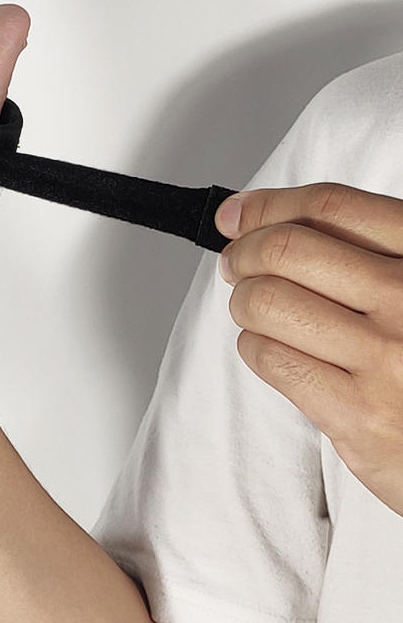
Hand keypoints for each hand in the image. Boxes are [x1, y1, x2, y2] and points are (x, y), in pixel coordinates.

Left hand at [215, 183, 402, 516]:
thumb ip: (367, 250)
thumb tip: (257, 217)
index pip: (332, 207)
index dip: (269, 206)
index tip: (237, 216)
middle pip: (288, 249)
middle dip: (244, 253)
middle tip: (236, 265)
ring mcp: (387, 359)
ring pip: (267, 301)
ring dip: (244, 302)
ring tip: (255, 311)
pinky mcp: (360, 416)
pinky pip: (271, 358)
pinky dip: (255, 347)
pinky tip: (271, 348)